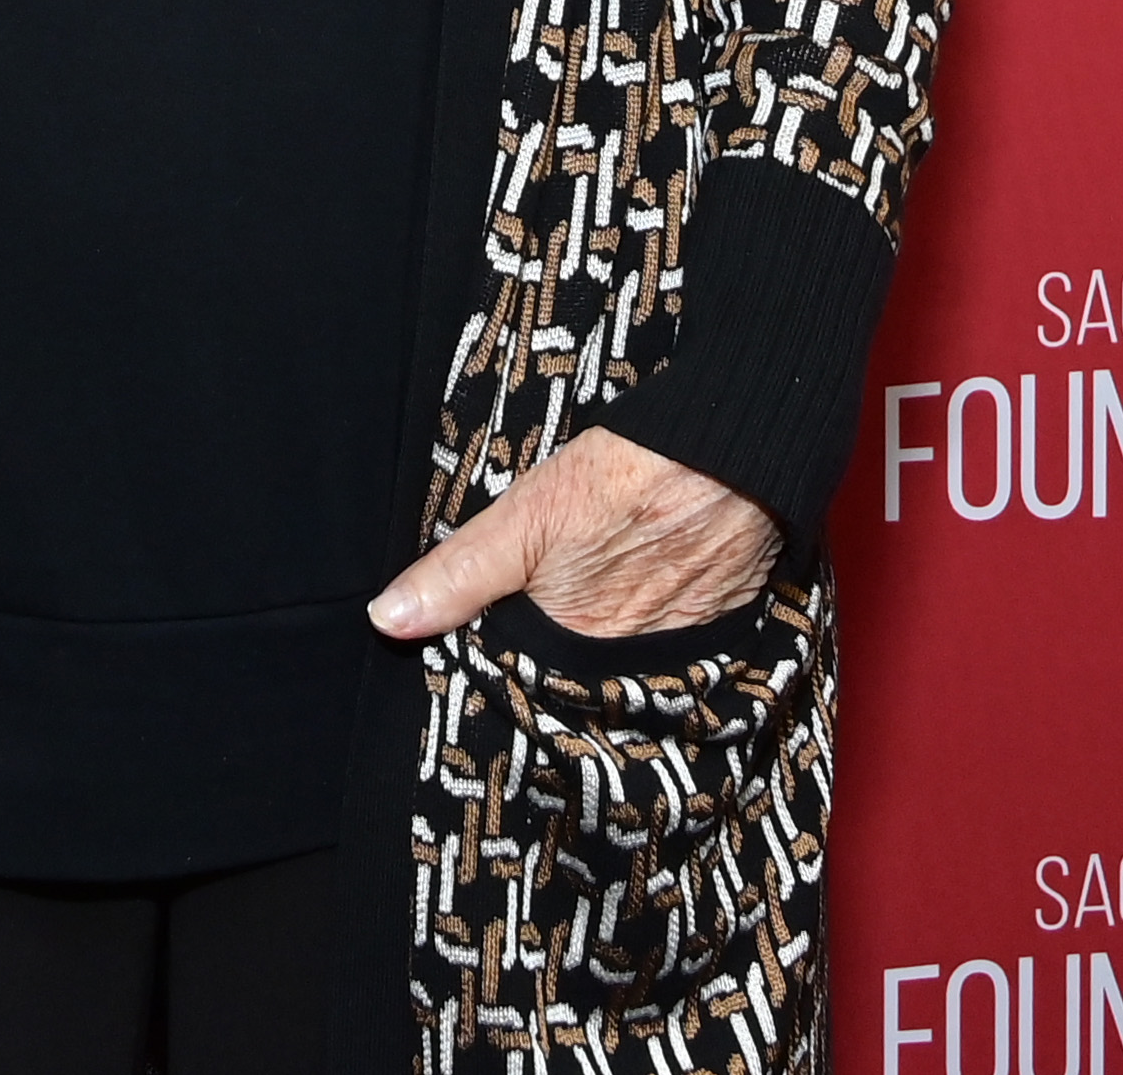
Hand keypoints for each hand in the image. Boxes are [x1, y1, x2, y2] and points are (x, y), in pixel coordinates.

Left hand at [367, 427, 775, 644]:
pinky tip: (647, 577)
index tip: (489, 636)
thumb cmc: (627, 476)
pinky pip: (678, 632)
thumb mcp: (526, 516)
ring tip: (599, 585)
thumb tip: (387, 620)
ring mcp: (683, 640)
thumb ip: (459, 574)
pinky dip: (659, 613)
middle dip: (560, 647)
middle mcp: (631, 661)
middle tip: (552, 600)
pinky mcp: (722, 615)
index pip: (528, 674)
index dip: (509, 654)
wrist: (735, 448)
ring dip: (611, 628)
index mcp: (578, 646)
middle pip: (578, 666)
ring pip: (627, 650)